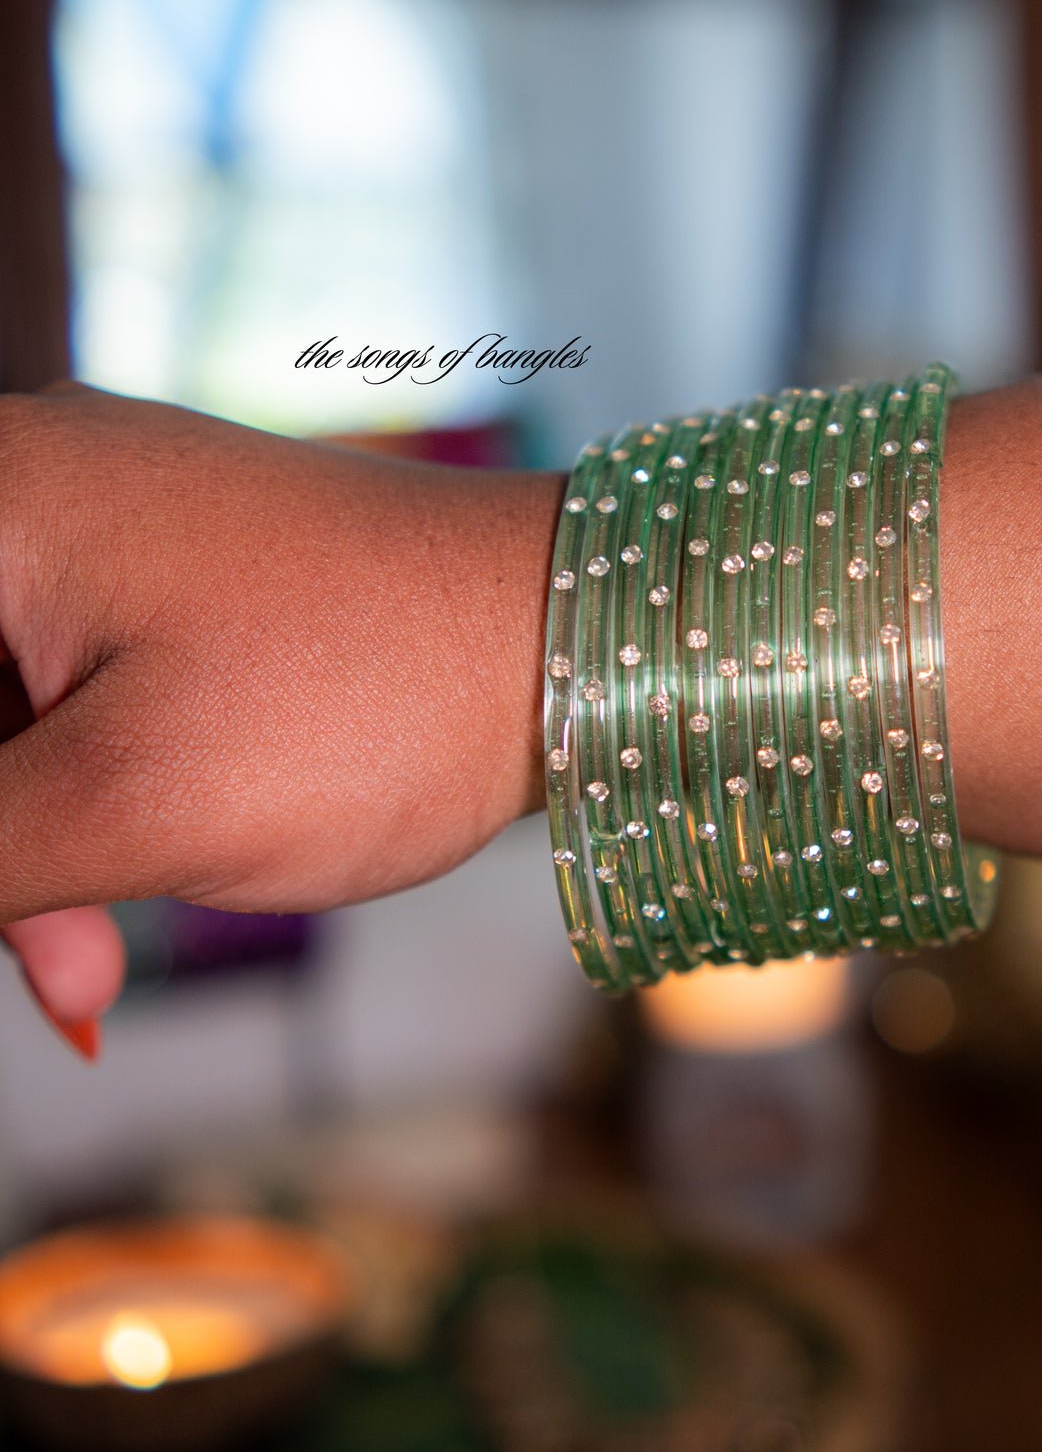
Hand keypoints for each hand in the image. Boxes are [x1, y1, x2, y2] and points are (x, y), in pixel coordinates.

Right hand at [0, 385, 559, 1052]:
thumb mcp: (120, 806)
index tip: (19, 875)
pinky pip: (69, 697)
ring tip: (98, 962)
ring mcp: (116, 526)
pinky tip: (128, 896)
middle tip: (64, 969)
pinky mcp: (179, 577)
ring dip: (29, 852)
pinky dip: (84, 804)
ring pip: (2, 713)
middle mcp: (38, 483)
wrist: (574, 646)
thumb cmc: (367, 704)